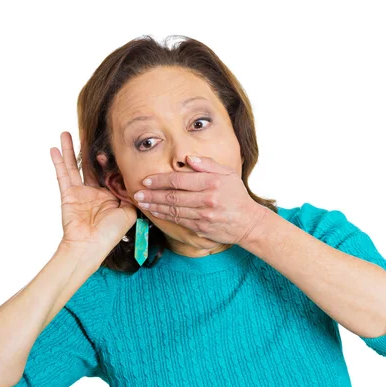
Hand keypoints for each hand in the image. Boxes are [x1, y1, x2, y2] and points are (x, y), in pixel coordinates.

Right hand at [50, 132, 136, 264]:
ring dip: (70, 149)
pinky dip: (59, 162)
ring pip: (75, 166)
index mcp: (110, 196)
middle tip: (87, 131)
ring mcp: (80, 192)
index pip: (110, 173)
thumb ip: (131, 195)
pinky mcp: (68, 194)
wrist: (91, 245)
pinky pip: (62, 175)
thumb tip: (136, 182)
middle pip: (92, 165)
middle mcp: (95, 192)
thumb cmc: (111, 232)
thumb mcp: (129, 211)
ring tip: (67, 132)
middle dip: (90, 150)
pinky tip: (55, 148)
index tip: (111, 151)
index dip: (111, 162)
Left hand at [134, 155, 267, 245]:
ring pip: (173, 210)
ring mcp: (204, 216)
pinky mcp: (201, 228)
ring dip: (155, 207)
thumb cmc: (237, 196)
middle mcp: (207, 200)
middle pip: (173, 196)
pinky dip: (165, 217)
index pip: (180, 180)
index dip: (160, 180)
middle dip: (152, 195)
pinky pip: (179, 221)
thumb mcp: (227, 174)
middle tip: (137, 193)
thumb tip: (188, 158)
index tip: (147, 180)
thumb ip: (208, 165)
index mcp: (212, 183)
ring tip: (142, 203)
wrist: (248, 222)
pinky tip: (156, 213)